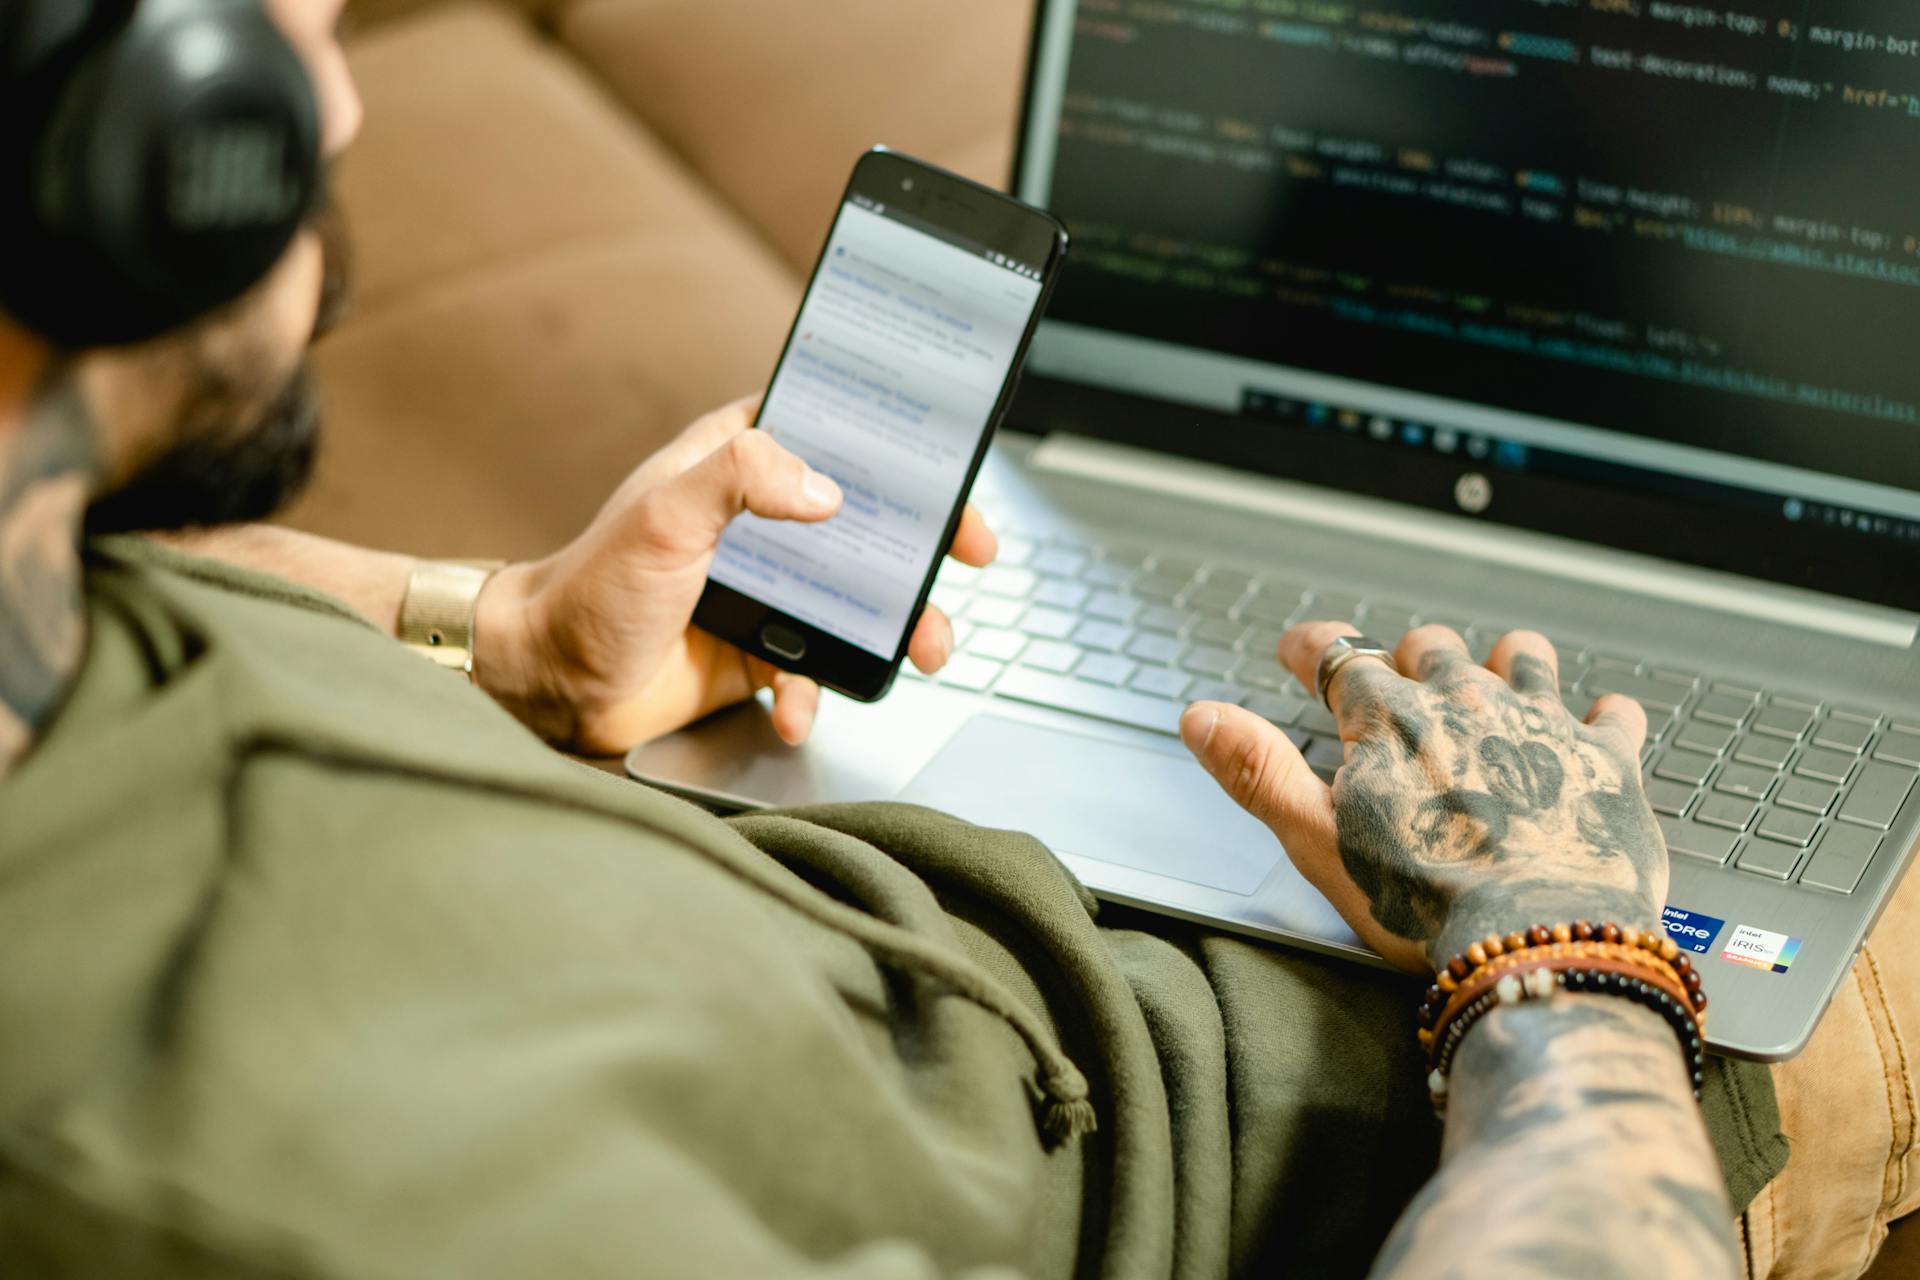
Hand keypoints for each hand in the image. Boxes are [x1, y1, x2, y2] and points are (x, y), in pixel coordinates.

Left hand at [474, 398, 996, 752]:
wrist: (550, 684)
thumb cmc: (591, 587)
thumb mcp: (665, 516)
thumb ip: (742, 480)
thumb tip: (826, 491)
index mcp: (737, 464)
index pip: (835, 432)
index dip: (899, 446)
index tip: (948, 468)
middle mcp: (760, 523)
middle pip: (870, 521)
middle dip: (927, 546)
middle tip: (970, 559)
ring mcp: (766, 590)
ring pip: (860, 601)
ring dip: (899, 629)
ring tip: (923, 653)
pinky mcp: (759, 651)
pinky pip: (814, 671)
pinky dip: (818, 694)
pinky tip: (798, 708)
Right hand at [1179, 621, 1664, 972]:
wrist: (1540, 940)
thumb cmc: (1424, 903)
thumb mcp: (1314, 839)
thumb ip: (1256, 771)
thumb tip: (1202, 718)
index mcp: (1389, 719)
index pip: (1338, 655)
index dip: (1311, 649)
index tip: (1298, 651)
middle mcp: (1466, 703)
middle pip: (1431, 648)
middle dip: (1408, 655)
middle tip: (1398, 671)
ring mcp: (1541, 726)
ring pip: (1522, 658)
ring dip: (1503, 660)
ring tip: (1496, 666)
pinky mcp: (1605, 762)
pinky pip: (1613, 715)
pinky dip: (1602, 714)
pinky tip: (1600, 718)